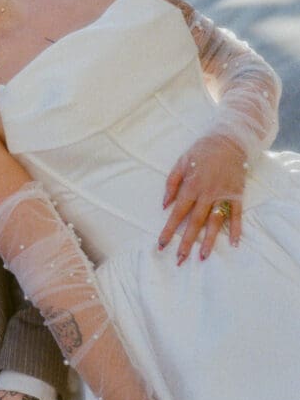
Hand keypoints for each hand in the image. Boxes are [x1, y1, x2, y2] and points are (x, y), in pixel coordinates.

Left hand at [159, 134, 246, 263]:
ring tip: (202, 257)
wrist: (229, 140)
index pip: (177, 213)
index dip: (169, 230)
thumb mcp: (180, 162)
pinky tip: (233, 243)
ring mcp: (224, 195)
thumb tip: (164, 205)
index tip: (161, 244)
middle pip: (195, 222)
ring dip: (209, 240)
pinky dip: (236, 229)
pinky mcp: (237, 194)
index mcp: (191, 186)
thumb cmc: (201, 151)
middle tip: (180, 260)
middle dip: (186, 242)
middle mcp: (207, 193)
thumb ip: (171, 183)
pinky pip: (237, 214)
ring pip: (215, 221)